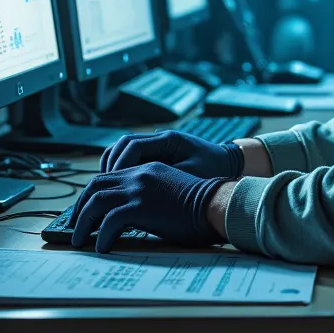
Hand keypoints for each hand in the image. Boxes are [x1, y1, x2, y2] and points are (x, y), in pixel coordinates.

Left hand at [71, 162, 223, 252]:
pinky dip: (102, 236)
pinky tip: (102, 248)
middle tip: (75, 227)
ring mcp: (139, 189)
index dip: (91, 195)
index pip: (107, 177)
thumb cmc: (201, 206)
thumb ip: (150, 196)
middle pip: (95, 186)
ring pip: (96, 202)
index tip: (84, 212)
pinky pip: (110, 221)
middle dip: (80, 207)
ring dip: (83, 222)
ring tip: (79, 241)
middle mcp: (139, 175)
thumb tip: (131, 217)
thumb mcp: (171, 192)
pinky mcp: (141, 206)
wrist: (218, 205)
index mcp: (146, 170)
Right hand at [98, 129, 242, 179]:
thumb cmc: (214, 171)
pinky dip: (121, 170)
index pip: (133, 146)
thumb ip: (167, 181)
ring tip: (105, 189)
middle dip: (110, 166)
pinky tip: (117, 188)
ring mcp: (156, 144)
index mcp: (168, 140)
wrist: (230, 163)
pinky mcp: (156, 154)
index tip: (114, 183)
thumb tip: (141, 194)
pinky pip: (131, 158)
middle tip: (103, 188)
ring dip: (112, 167)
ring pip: (123, 149)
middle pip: (122, 145)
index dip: (119, 164)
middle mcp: (159, 138)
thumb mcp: (193, 177)